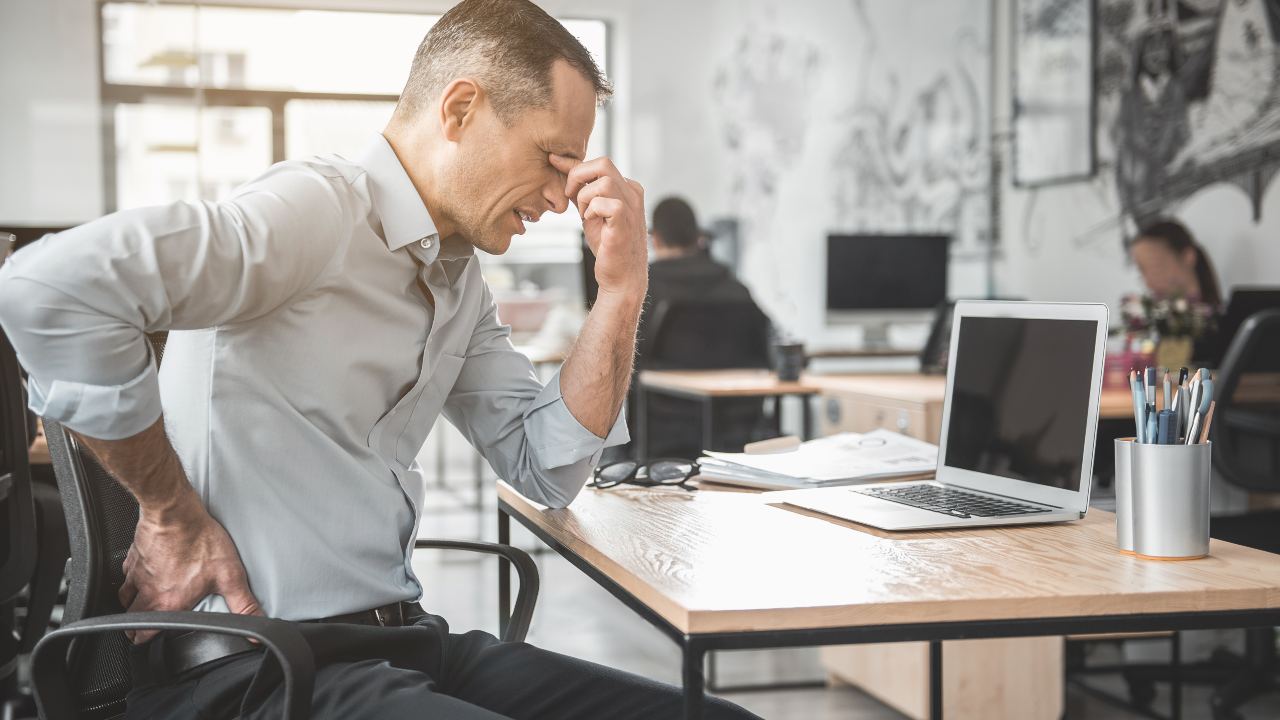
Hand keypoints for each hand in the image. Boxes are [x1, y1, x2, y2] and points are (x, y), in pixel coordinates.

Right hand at [118, 489, 262, 642]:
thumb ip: (244, 604)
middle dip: (134, 628)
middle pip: (131, 618)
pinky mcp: (134, 557)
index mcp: (169, 603)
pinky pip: (125, 574)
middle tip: (139, 630)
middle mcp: (149, 592)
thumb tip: (256, 626)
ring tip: (137, 606)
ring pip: (124, 597)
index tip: (147, 640)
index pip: (146, 633)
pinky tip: (138, 574)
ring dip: (130, 604)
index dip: (145, 640)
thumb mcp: (230, 576)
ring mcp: (138, 574)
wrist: (175, 512)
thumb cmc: (200, 541)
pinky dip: (130, 578)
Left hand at [549, 154, 647, 299]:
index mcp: (626, 187)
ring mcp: (632, 206)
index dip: (575, 167)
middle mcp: (632, 193)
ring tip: (584, 215)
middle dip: (578, 175)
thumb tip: (558, 163)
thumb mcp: (590, 211)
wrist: (620, 277)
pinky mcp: (625, 222)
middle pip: (604, 163)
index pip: (600, 165)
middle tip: (569, 195)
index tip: (556, 167)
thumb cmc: (607, 246)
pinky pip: (605, 202)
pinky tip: (591, 223)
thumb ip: (579, 189)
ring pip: (604, 181)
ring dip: (585, 197)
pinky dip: (591, 210)